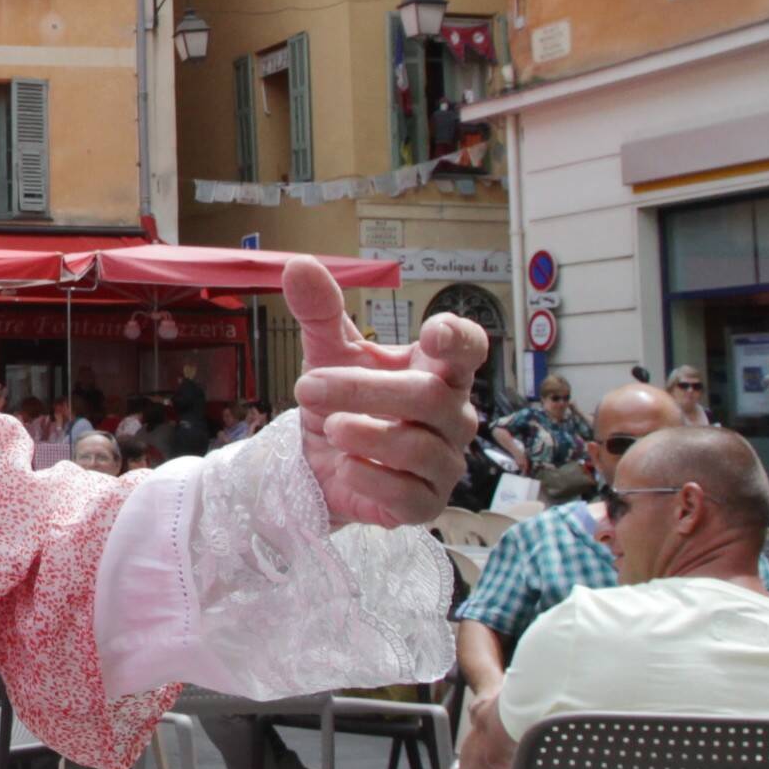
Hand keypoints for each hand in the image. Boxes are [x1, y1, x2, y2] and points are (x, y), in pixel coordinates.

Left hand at [282, 256, 485, 527]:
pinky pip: (410, 496)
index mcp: (437, 370)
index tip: (433, 333)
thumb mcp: (328, 353)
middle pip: (430, 397)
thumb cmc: (343, 401)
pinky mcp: (426, 504)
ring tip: (329, 429)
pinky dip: (371, 479)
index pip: (469, 348)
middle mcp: (452, 414)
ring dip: (365, 434)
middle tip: (307, 386)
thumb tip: (299, 264)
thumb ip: (319, 311)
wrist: (321, 464)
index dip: (458, 339)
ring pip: (419, 447)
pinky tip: (345, 468)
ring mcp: (444, 462)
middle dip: (363, 390)